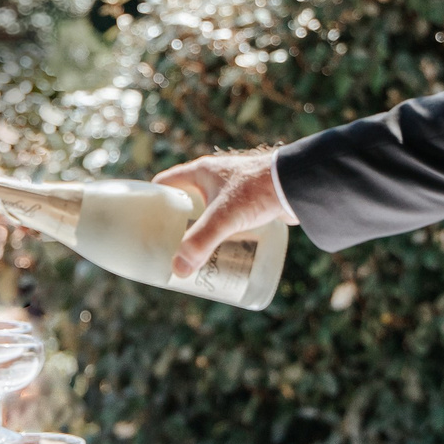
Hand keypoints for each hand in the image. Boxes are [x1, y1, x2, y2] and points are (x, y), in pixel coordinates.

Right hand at [153, 148, 295, 278]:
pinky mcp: (252, 201)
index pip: (165, 184)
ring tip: (195, 255)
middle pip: (186, 202)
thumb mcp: (224, 217)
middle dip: (179, 225)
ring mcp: (234, 190)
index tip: (144, 223)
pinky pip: (230, 219)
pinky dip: (224, 234)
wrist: (299, 184)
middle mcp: (215, 178)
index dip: (152, 201)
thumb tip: (178, 271)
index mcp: (201, 172)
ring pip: (209, 213)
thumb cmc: (259, 190)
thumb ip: (200, 242)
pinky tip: (223, 250)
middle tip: (171, 248)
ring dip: (202, 231)